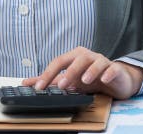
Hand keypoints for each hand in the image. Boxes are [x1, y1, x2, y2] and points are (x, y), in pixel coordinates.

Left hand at [22, 47, 142, 99]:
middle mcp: (87, 56)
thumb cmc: (90, 78)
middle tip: (61, 84)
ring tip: (84, 81)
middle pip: (77, 59)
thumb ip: (50, 81)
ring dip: (89, 71)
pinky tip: (104, 80)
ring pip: (95, 62)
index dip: (48, 73)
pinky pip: (112, 69)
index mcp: (74, 56)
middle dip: (69, 72)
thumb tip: (27, 83)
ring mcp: (102, 61)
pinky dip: (108, 73)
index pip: (59, 62)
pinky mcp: (115, 69)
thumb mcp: (69, 80)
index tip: (39, 87)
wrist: (116, 80)